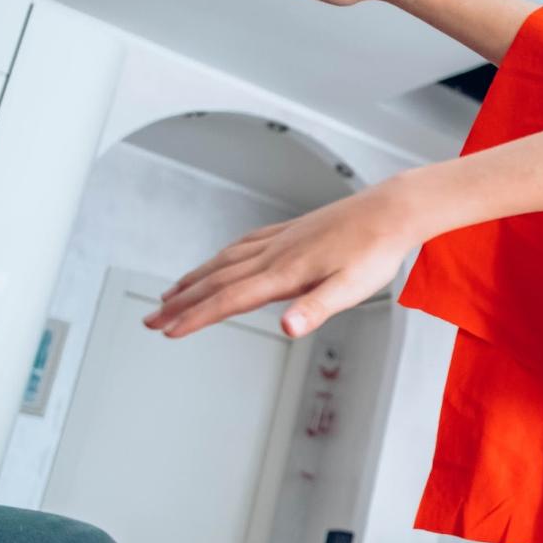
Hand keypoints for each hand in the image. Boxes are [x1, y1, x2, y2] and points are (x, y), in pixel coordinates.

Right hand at [143, 179, 424, 339]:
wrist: (391, 210)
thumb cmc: (376, 251)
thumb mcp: (353, 288)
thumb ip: (317, 309)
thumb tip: (288, 328)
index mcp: (284, 273)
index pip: (229, 300)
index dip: (197, 318)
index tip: (169, 332)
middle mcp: (274, 254)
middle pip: (215, 282)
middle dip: (180, 304)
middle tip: (151, 321)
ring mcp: (279, 241)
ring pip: (223, 262)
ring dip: (193, 280)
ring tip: (170, 296)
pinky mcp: (290, 231)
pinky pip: (242, 246)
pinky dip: (220, 258)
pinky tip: (217, 262)